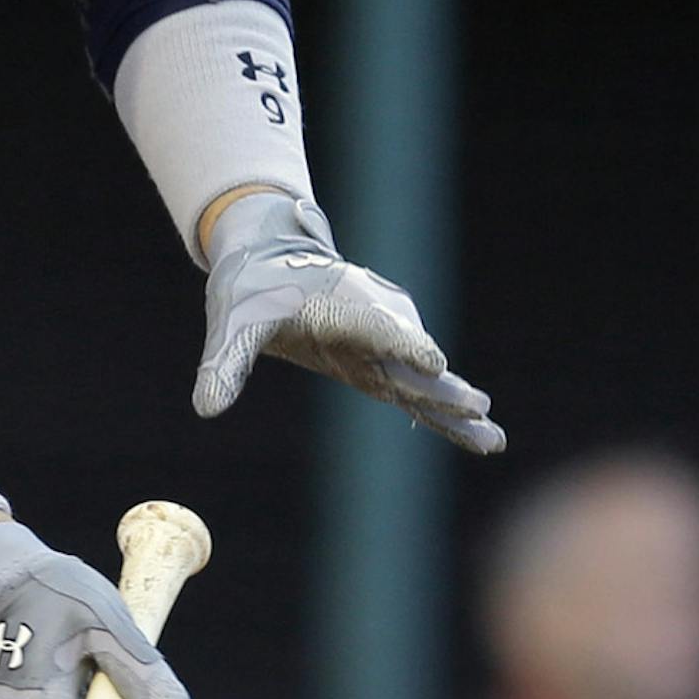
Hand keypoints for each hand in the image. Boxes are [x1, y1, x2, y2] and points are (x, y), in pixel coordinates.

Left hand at [197, 191, 503, 453]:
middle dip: (444, 387)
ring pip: (423, 381)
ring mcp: (379, 348)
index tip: (433, 363)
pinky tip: (479, 435)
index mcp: (340, 306)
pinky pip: (416, 390)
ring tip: (492, 437)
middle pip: (412, 360)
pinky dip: (445, 412)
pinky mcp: (378, 365)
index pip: (377, 327)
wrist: (268, 261)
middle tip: (479, 407)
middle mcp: (371, 327)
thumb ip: (223, 364)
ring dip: (456, 406)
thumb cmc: (251, 289)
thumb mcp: (232, 324)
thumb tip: (205, 409)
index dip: (403, 344)